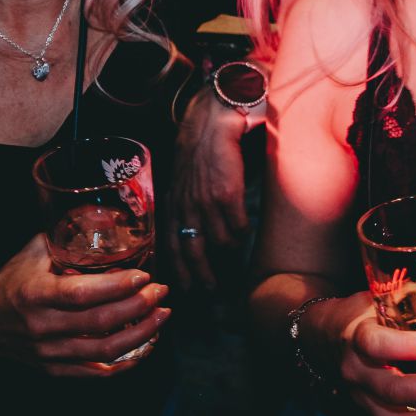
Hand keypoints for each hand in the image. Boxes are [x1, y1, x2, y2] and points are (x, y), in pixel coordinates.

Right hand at [0, 234, 170, 377]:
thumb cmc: (11, 283)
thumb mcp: (31, 253)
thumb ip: (66, 240)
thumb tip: (106, 223)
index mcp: (36, 294)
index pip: (83, 294)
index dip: (118, 287)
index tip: (144, 276)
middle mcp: (43, 327)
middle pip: (101, 323)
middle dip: (139, 307)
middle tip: (161, 292)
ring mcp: (50, 353)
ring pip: (104, 351)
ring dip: (141, 334)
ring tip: (162, 316)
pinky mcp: (55, 370)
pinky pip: (97, 372)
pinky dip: (127, 361)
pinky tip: (146, 344)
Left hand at [165, 87, 252, 289]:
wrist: (210, 124)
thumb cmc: (196, 153)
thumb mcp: (180, 182)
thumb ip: (182, 206)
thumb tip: (191, 233)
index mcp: (172, 205)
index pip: (170, 247)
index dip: (177, 270)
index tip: (184, 289)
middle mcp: (186, 207)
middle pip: (193, 252)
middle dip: (203, 276)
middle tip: (212, 291)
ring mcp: (205, 203)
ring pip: (220, 242)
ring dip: (229, 249)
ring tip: (234, 250)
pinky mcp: (226, 195)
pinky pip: (239, 226)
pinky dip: (243, 231)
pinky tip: (244, 228)